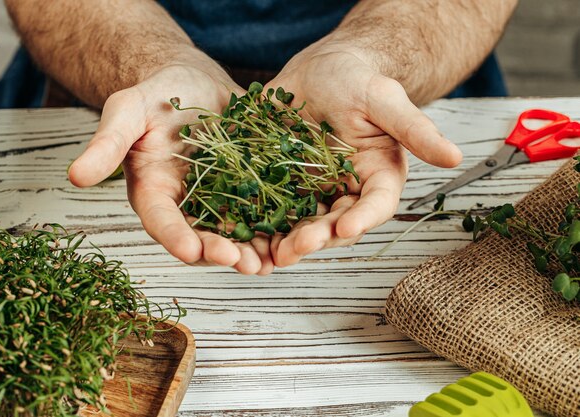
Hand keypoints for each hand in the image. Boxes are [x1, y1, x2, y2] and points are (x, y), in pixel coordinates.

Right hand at [68, 49, 274, 274]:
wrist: (194, 84)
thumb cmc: (155, 96)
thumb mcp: (127, 112)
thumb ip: (106, 143)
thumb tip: (74, 176)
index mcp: (154, 194)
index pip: (162, 221)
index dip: (175, 237)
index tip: (191, 251)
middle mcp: (187, 205)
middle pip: (202, 236)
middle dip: (221, 252)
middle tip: (241, 262)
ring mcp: (220, 199)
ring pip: (236, 232)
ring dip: (252, 249)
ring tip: (270, 261)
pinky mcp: (249, 188)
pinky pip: (263, 210)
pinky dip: (276, 225)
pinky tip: (293, 235)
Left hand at [266, 40, 462, 266]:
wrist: (319, 71)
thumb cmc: (357, 80)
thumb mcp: (384, 99)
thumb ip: (415, 129)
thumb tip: (455, 157)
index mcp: (378, 176)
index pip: (376, 204)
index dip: (363, 218)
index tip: (347, 227)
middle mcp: (347, 191)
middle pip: (336, 222)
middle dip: (318, 237)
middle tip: (298, 247)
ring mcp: (314, 191)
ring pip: (303, 223)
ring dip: (288, 242)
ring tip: (271, 255)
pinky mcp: (284, 185)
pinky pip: (273, 209)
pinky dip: (262, 225)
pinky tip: (246, 236)